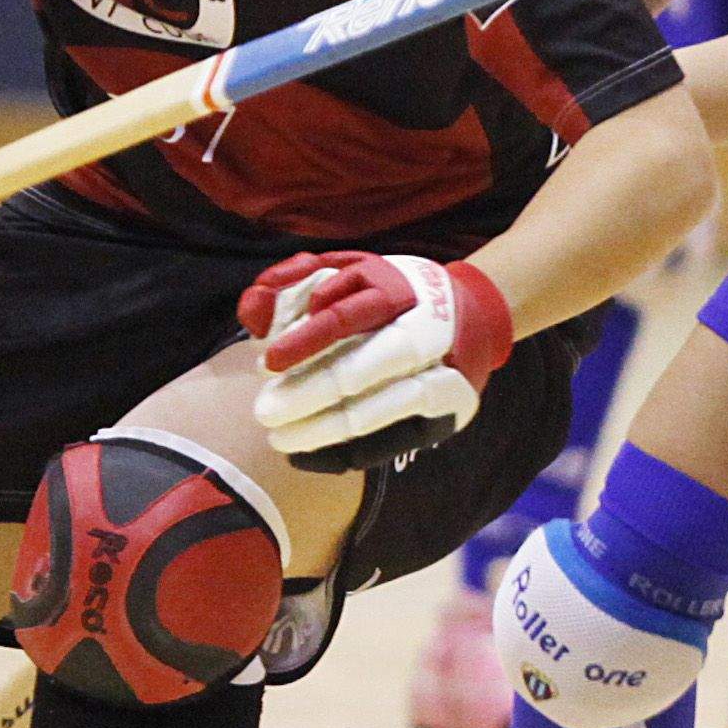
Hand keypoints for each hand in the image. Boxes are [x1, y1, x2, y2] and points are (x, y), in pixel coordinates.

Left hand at [242, 251, 511, 474]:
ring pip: (379, 411)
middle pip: (363, 368)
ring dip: (324, 430)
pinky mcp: (446, 415)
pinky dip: (344, 453)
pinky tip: (305, 456)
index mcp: (403, 291)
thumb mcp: (351, 271)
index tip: (267, 363)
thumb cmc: (396, 296)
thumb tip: (253, 311)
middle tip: (265, 411)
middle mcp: (430, 334)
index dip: (305, 341)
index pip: (348, 317)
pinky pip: (390, 443)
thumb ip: (297, 283)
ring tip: (280, 438)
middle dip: (308, 393)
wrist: (474, 318)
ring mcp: (444, 378)